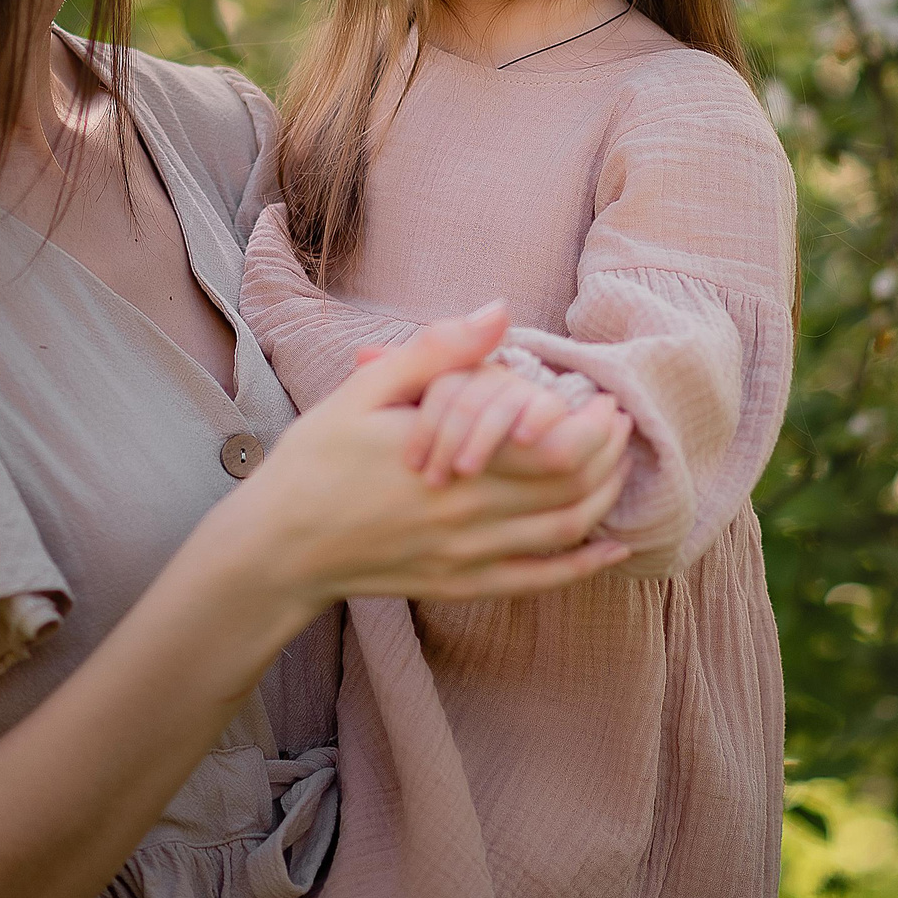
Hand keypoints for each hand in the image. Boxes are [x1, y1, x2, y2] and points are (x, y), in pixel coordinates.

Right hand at [214, 305, 633, 607]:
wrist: (277, 546)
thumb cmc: (316, 460)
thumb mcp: (366, 391)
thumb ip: (438, 352)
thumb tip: (499, 312)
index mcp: (453, 460)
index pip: (554, 446)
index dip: (593, 425)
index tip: (604, 398)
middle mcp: (469, 514)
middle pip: (571, 489)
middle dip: (609, 454)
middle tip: (620, 423)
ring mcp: (466, 556)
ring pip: (562, 533)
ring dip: (603, 500)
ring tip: (618, 468)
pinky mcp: (458, 585)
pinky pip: (536, 582)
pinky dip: (581, 567)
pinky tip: (610, 551)